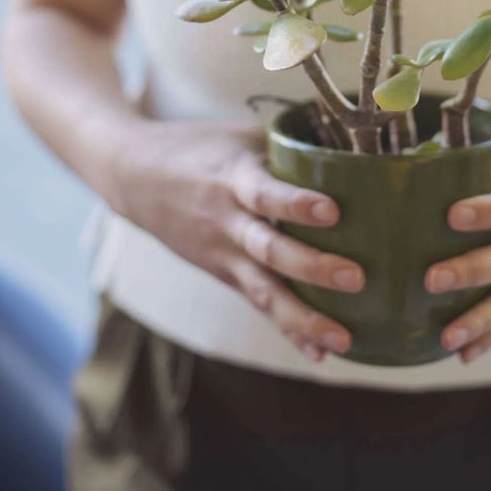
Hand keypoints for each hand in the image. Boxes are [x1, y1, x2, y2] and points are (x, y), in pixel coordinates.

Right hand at [114, 119, 365, 362]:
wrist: (134, 177)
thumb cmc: (198, 150)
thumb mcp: (240, 137)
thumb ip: (287, 150)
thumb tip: (352, 156)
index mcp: (232, 178)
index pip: (264, 193)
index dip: (296, 203)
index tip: (332, 210)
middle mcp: (226, 221)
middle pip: (268, 250)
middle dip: (312, 267)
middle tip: (356, 278)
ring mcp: (223, 254)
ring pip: (264, 291)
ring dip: (304, 317)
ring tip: (342, 337)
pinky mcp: (224, 275)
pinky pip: (258, 305)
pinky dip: (288, 330)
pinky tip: (319, 352)